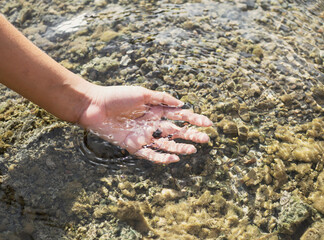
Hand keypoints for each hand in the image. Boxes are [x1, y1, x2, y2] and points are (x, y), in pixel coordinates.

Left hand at [78, 85, 212, 163]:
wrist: (94, 106)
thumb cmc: (117, 96)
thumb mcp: (142, 93)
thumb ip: (162, 98)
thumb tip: (181, 103)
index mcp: (155, 110)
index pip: (179, 116)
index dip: (194, 119)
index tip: (208, 123)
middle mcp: (152, 124)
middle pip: (176, 131)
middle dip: (191, 135)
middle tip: (205, 139)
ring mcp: (144, 136)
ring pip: (166, 144)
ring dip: (180, 147)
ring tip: (193, 150)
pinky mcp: (133, 146)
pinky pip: (150, 154)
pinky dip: (162, 157)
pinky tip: (173, 158)